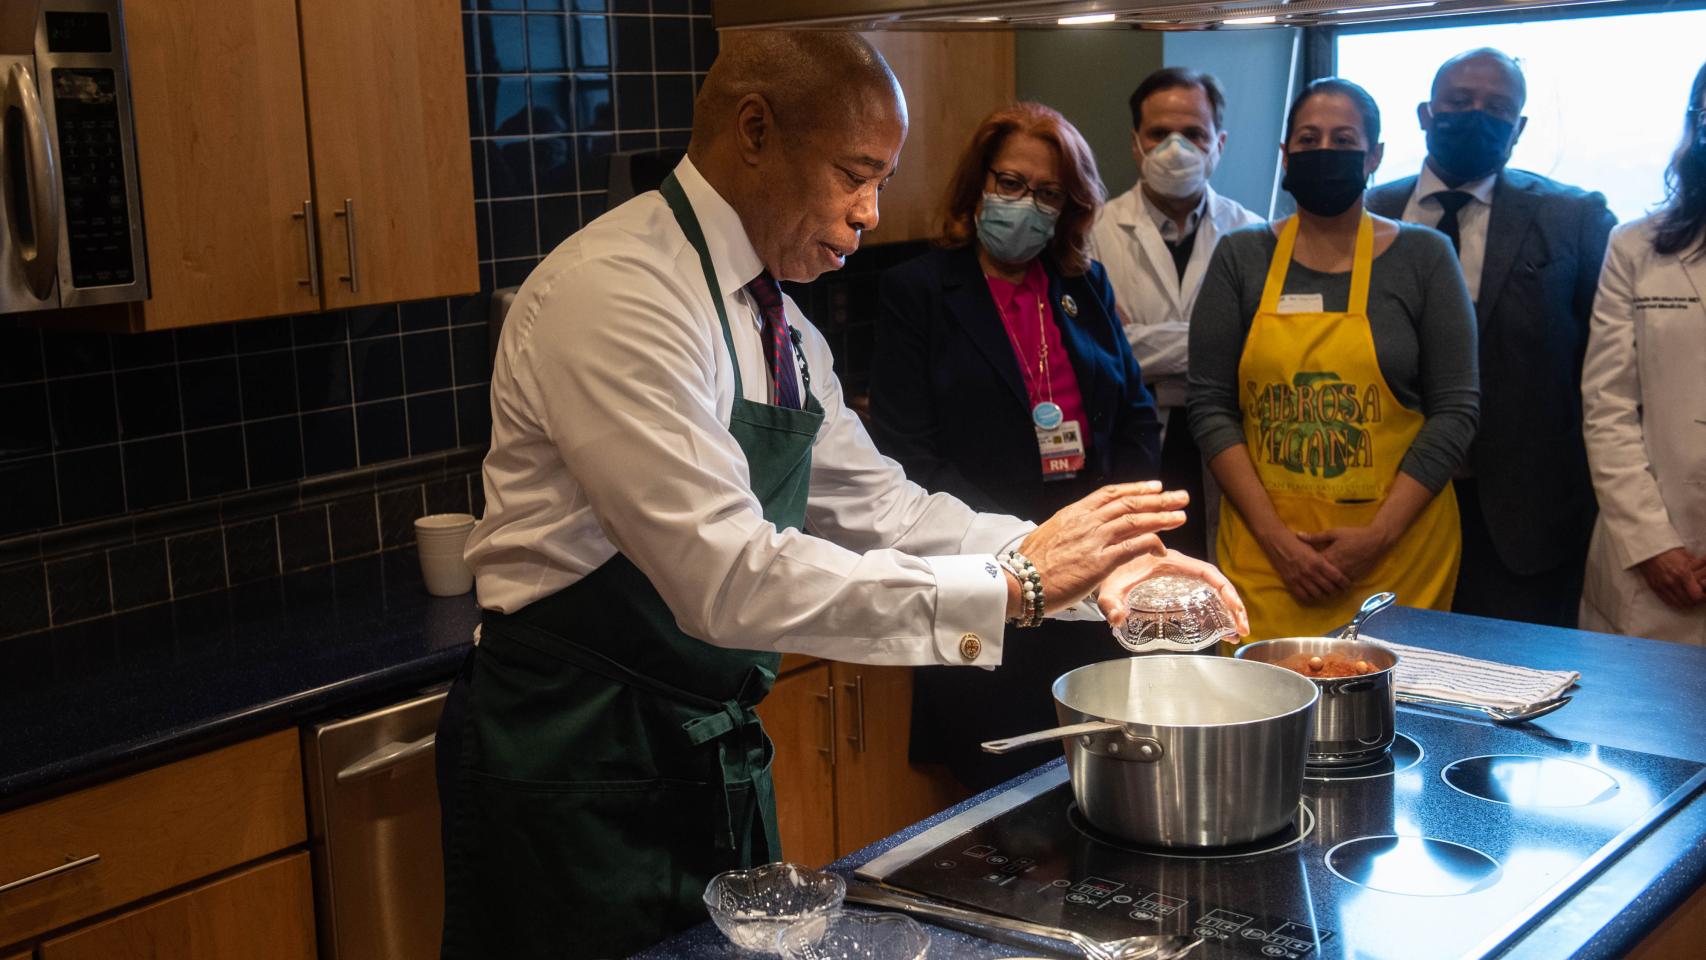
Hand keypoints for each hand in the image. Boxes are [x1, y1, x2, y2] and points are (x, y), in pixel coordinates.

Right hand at [1014, 481, 1188, 616]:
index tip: (1155, 486)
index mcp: (1074, 513)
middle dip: (1158, 499)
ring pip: (1134, 522)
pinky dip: (1150, 545)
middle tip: (1180, 496)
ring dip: (1161, 518)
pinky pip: (1132, 548)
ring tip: (1181, 516)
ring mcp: (1094, 541)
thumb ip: (1068, 529)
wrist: (1018, 582)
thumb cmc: (1030, 563)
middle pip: (1128, 504)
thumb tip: (1076, 531)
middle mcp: (1086, 522)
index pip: (1110, 494)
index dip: (1136, 489)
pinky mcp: (1099, 563)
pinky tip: (1163, 546)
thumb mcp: (1048, 534)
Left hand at [1096, 549, 1250, 637]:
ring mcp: (1179, 579)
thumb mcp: (1107, 588)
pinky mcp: (1175, 589)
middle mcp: (1179, 568)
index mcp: (1169, 562)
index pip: (1207, 572)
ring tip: (1236, 634)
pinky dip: (1213, 611)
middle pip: (1216, 584)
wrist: (1099, 565)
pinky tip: (1220, 630)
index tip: (1235, 609)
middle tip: (1242, 631)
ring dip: (1227, 610)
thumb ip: (1110, 603)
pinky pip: (1201, 597)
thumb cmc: (1107, 572)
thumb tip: (1116, 619)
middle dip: (1233, 606)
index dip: (1225, 590)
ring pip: (1211, 591)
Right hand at [1257, 527, 1350, 602]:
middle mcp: (1310, 572)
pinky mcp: (1290, 582)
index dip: (1344, 583)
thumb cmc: (1296, 541)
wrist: (1276, 541)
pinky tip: (1313, 594)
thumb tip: (1336, 566)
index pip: (1336, 577)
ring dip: (1324, 595)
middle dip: (1336, 591)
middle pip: (1329, 587)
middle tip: (1339, 591)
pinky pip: (1303, 595)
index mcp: (1318, 561)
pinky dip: (1311, 597)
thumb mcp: (1313, 547)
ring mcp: (1300, 578)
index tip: (1348, 585)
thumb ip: (1323, 558)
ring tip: (1327, 593)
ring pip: (1317, 594)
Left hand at [1296, 523, 1393, 582]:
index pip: (1314, 566)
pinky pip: (1342, 585)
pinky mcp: (1354, 576)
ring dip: (1324, 587)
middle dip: (1313, 581)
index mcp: (1330, 556)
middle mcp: (1337, 567)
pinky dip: (1336, 587)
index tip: (1298, 570)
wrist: (1376, 541)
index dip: (1305, 569)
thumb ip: (1316, 537)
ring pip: (1332, 585)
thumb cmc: (1353, 535)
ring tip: (1316, 590)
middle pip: (1322, 578)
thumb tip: (1298, 535)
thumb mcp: (1334, 533)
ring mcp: (1346, 573)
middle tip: (1304, 584)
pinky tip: (1331, 589)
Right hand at [1638, 548, 1705, 609]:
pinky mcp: (1655, 588)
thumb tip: (1704, 578)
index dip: (1702, 597)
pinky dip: (1676, 603)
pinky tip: (1680, 599)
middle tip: (1697, 596)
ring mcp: (1663, 586)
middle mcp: (1673, 582)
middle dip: (1695, 601)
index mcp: (1683, 573)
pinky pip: (1668, 601)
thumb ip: (1697, 569)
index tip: (1703, 593)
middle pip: (1688, 602)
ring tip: (1689, 598)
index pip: (1696, 595)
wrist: (1650, 550)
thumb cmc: (1670, 551)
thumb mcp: (1687, 557)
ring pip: (1679, 604)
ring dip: (1686, 603)